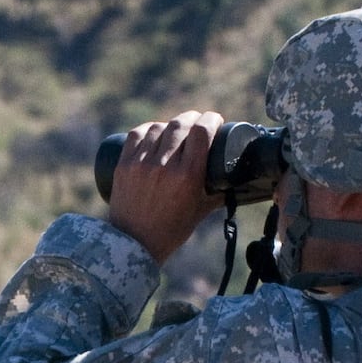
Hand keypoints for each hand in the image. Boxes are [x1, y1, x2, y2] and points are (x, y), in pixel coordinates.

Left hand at [107, 109, 223, 262]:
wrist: (134, 244)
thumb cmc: (171, 230)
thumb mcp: (201, 210)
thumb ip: (219, 192)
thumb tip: (237, 179)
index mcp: (188, 176)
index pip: (202, 131)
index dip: (211, 119)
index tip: (215, 121)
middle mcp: (165, 166)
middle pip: (181, 124)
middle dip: (193, 118)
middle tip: (198, 122)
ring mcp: (141, 164)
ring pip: (159, 127)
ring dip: (171, 124)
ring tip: (177, 129)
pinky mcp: (124, 165)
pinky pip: (137, 134)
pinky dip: (148, 128)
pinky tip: (155, 130)